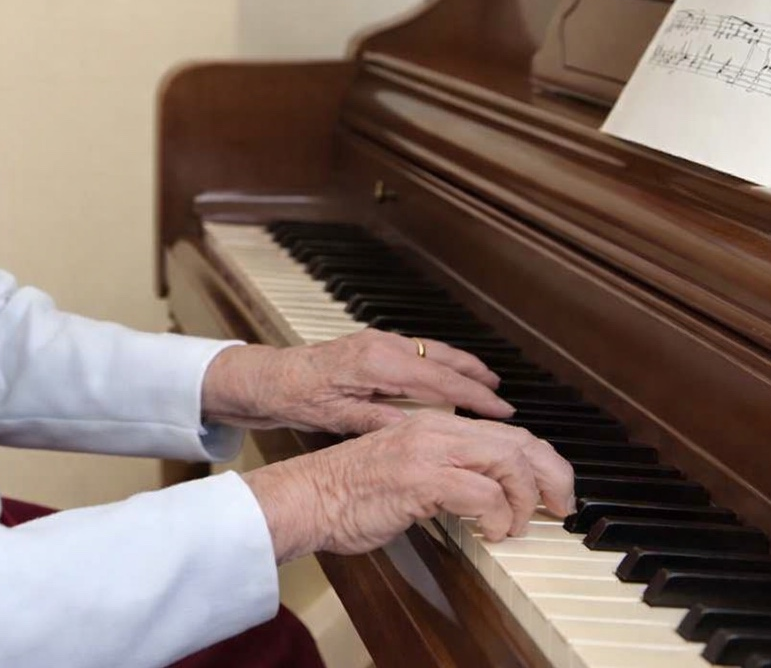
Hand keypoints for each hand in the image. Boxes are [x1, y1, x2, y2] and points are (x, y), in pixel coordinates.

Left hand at [201, 329, 511, 434]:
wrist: (267, 376)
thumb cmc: (296, 396)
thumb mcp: (338, 418)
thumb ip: (379, 421)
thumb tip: (418, 430)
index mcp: (377, 363)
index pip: (438, 380)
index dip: (473, 396)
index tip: (500, 410)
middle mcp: (382, 345)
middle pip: (441, 360)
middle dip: (476, 377)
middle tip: (503, 398)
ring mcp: (378, 341)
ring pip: (431, 351)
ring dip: (460, 366)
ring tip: (487, 383)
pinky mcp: (372, 344)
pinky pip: (416, 350)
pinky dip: (439, 361)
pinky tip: (447, 374)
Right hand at [242, 410, 575, 562]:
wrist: (307, 496)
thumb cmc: (351, 492)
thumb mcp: (407, 470)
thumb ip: (445, 470)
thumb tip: (489, 493)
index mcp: (435, 424)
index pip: (508, 433)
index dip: (541, 460)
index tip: (553, 490)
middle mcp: (436, 428)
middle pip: (519, 441)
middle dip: (551, 475)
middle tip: (559, 507)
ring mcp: (428, 450)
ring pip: (508, 463)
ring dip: (524, 501)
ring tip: (515, 526)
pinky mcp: (421, 478)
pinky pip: (484, 495)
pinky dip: (498, 518)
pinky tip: (490, 533)